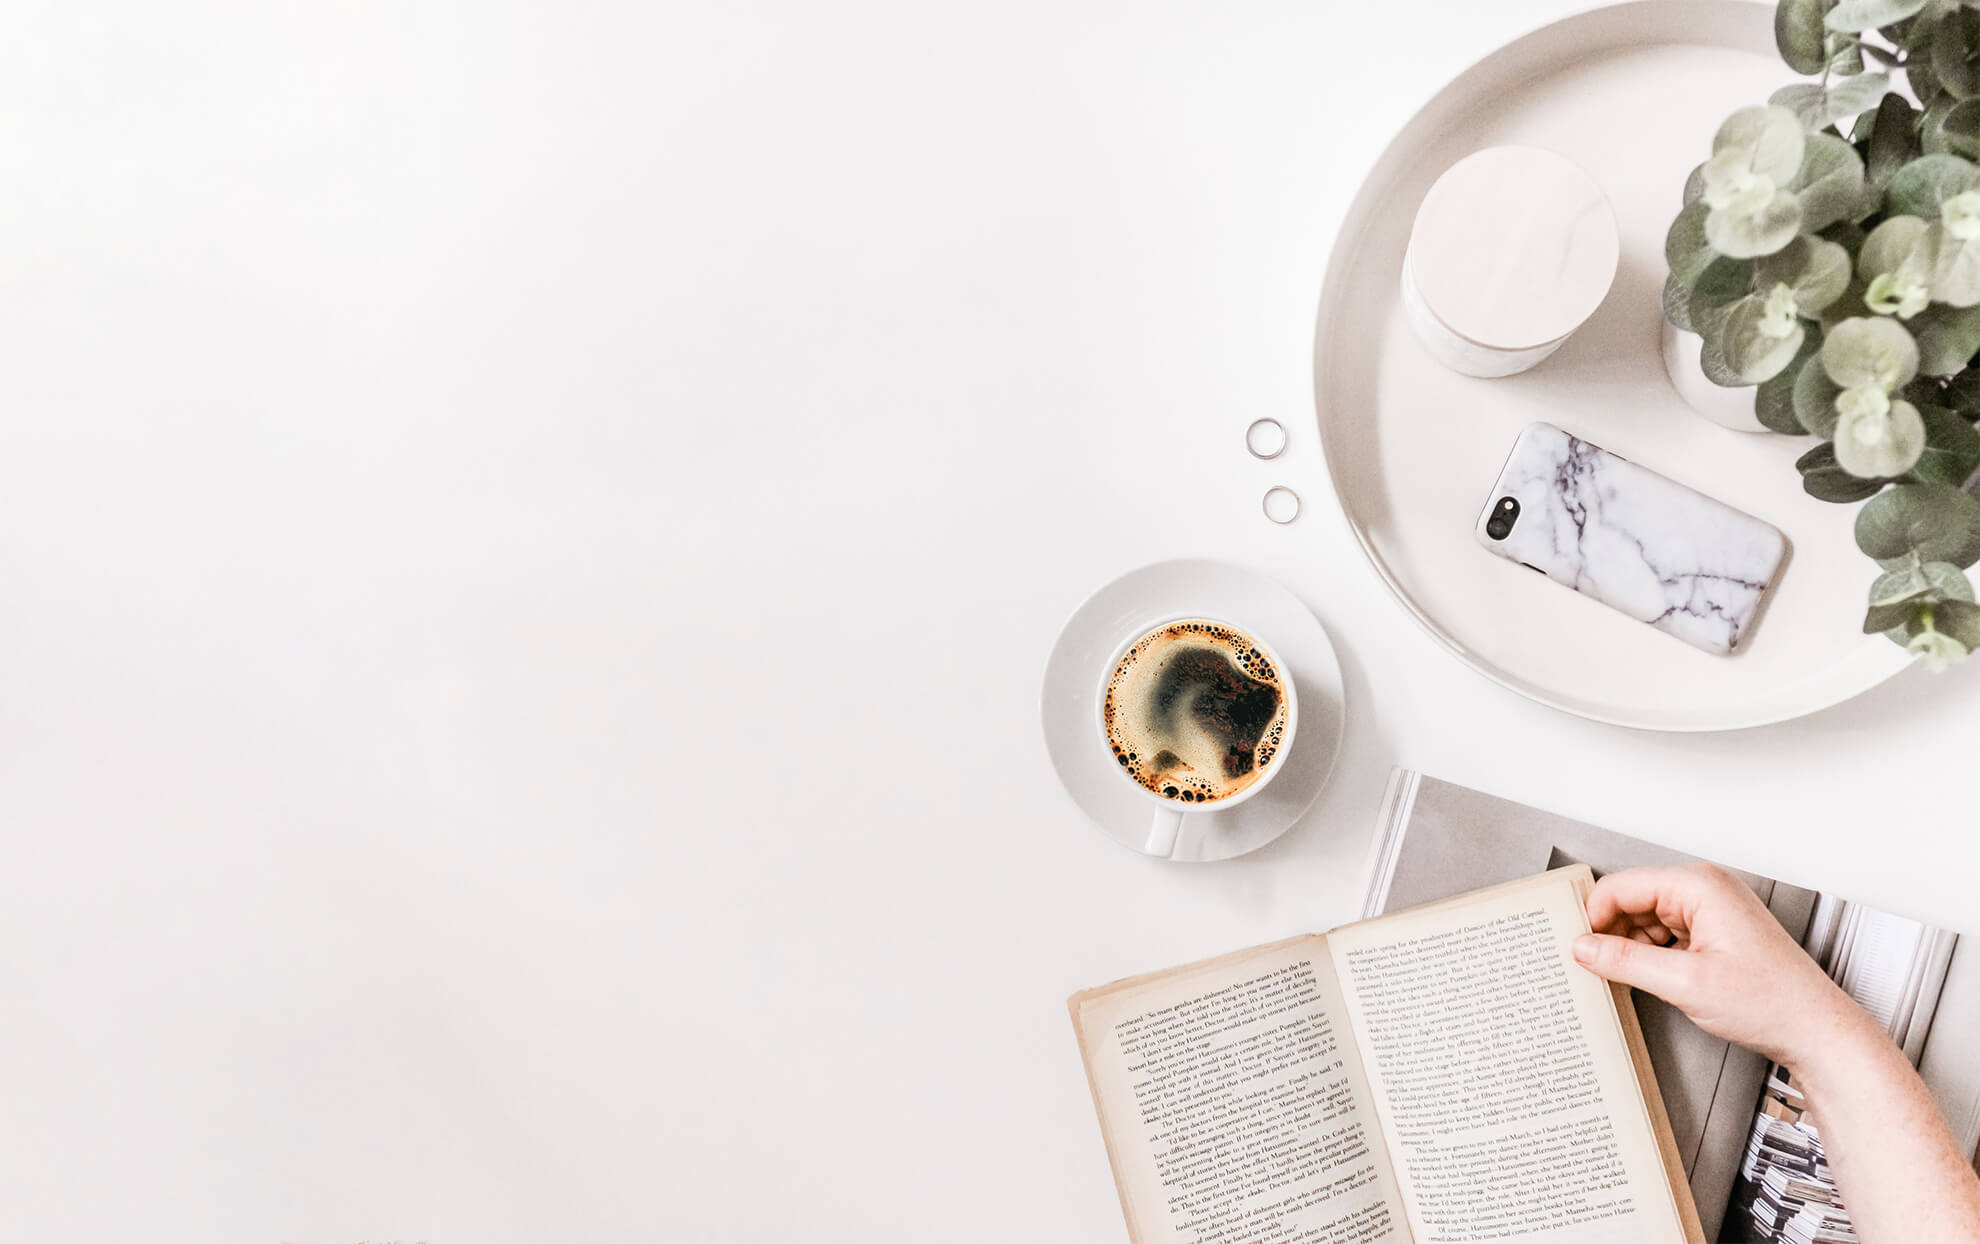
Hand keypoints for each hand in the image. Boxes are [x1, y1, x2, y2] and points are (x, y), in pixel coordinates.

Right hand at [1572, 864, 1876, 1069]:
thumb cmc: (1772, 1002)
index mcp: (1698, 885)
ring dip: (1634, 949)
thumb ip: (1624, 961)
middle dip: (1613, 935)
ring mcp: (1711, 911)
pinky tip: (1658, 981)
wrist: (1815, 1031)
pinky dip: (1652, 957)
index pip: (1620, 886)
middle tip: (1600, 969)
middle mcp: (1704, 889)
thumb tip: (1582, 947)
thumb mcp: (1684, 983)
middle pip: (1631, 901)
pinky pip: (1665, 936)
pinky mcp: (1713, 933)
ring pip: (1645, 921)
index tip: (1579, 949)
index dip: (1594, 918)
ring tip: (1639, 981)